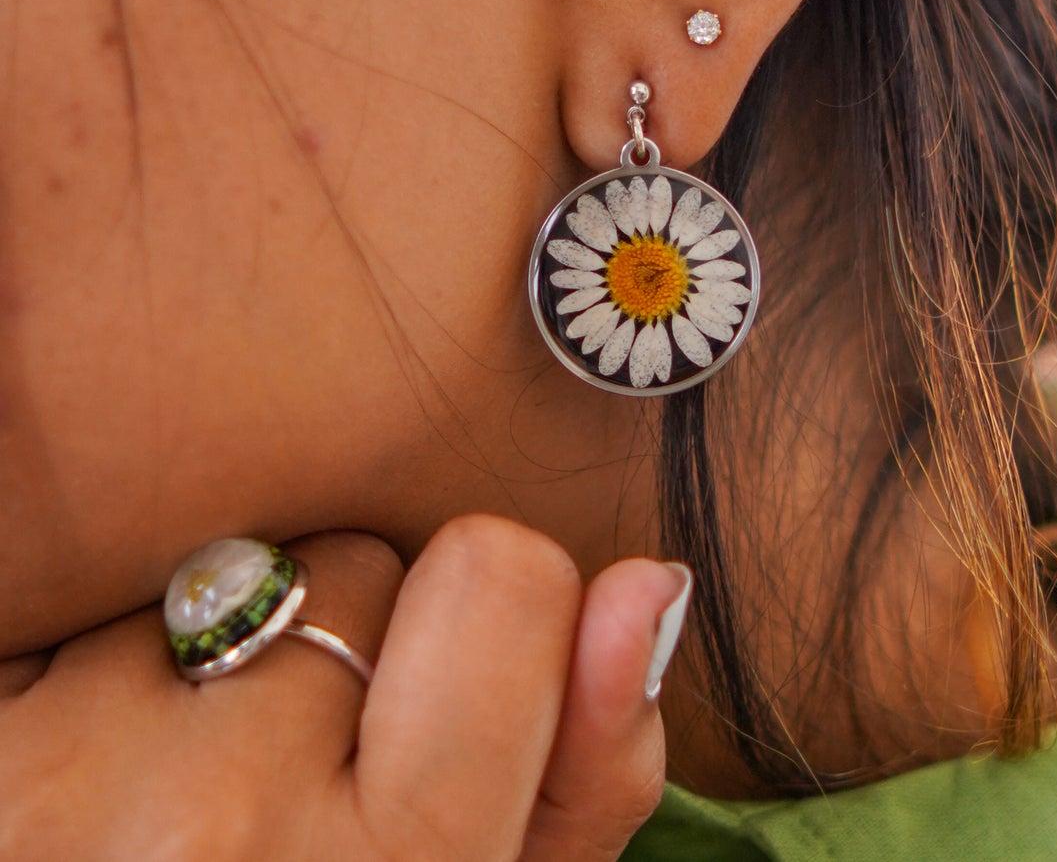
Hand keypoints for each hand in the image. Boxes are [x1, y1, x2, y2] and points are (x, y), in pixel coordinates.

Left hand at [0, 517, 692, 860]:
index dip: (490, 631)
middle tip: (295, 783)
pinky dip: (104, 678)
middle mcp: (225, 825)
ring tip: (179, 792)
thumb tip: (652, 583)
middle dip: (347, 648)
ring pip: (228, 577)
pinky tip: (88, 779)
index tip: (447, 704)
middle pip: (360, 566)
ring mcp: (70, 780)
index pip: (505, 574)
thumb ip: (586, 773)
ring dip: (219, 661)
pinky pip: (98, 611)